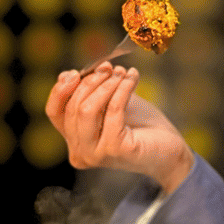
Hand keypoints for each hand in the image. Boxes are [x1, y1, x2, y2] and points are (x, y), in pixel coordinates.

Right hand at [46, 62, 193, 193]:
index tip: (77, 72)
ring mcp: (96, 154)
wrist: (170, 150)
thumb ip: (89, 93)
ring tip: (122, 74)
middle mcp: (81, 153)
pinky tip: (133, 78)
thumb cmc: (140, 127)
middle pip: (73, 108)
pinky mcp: (115, 150)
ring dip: (106, 84)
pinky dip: (123, 88)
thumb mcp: (109, 105)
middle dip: (92, 81)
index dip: (61, 89)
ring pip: (87, 109)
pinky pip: (113, 109)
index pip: (53, 113)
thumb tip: (67, 75)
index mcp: (75, 142)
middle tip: (111, 68)